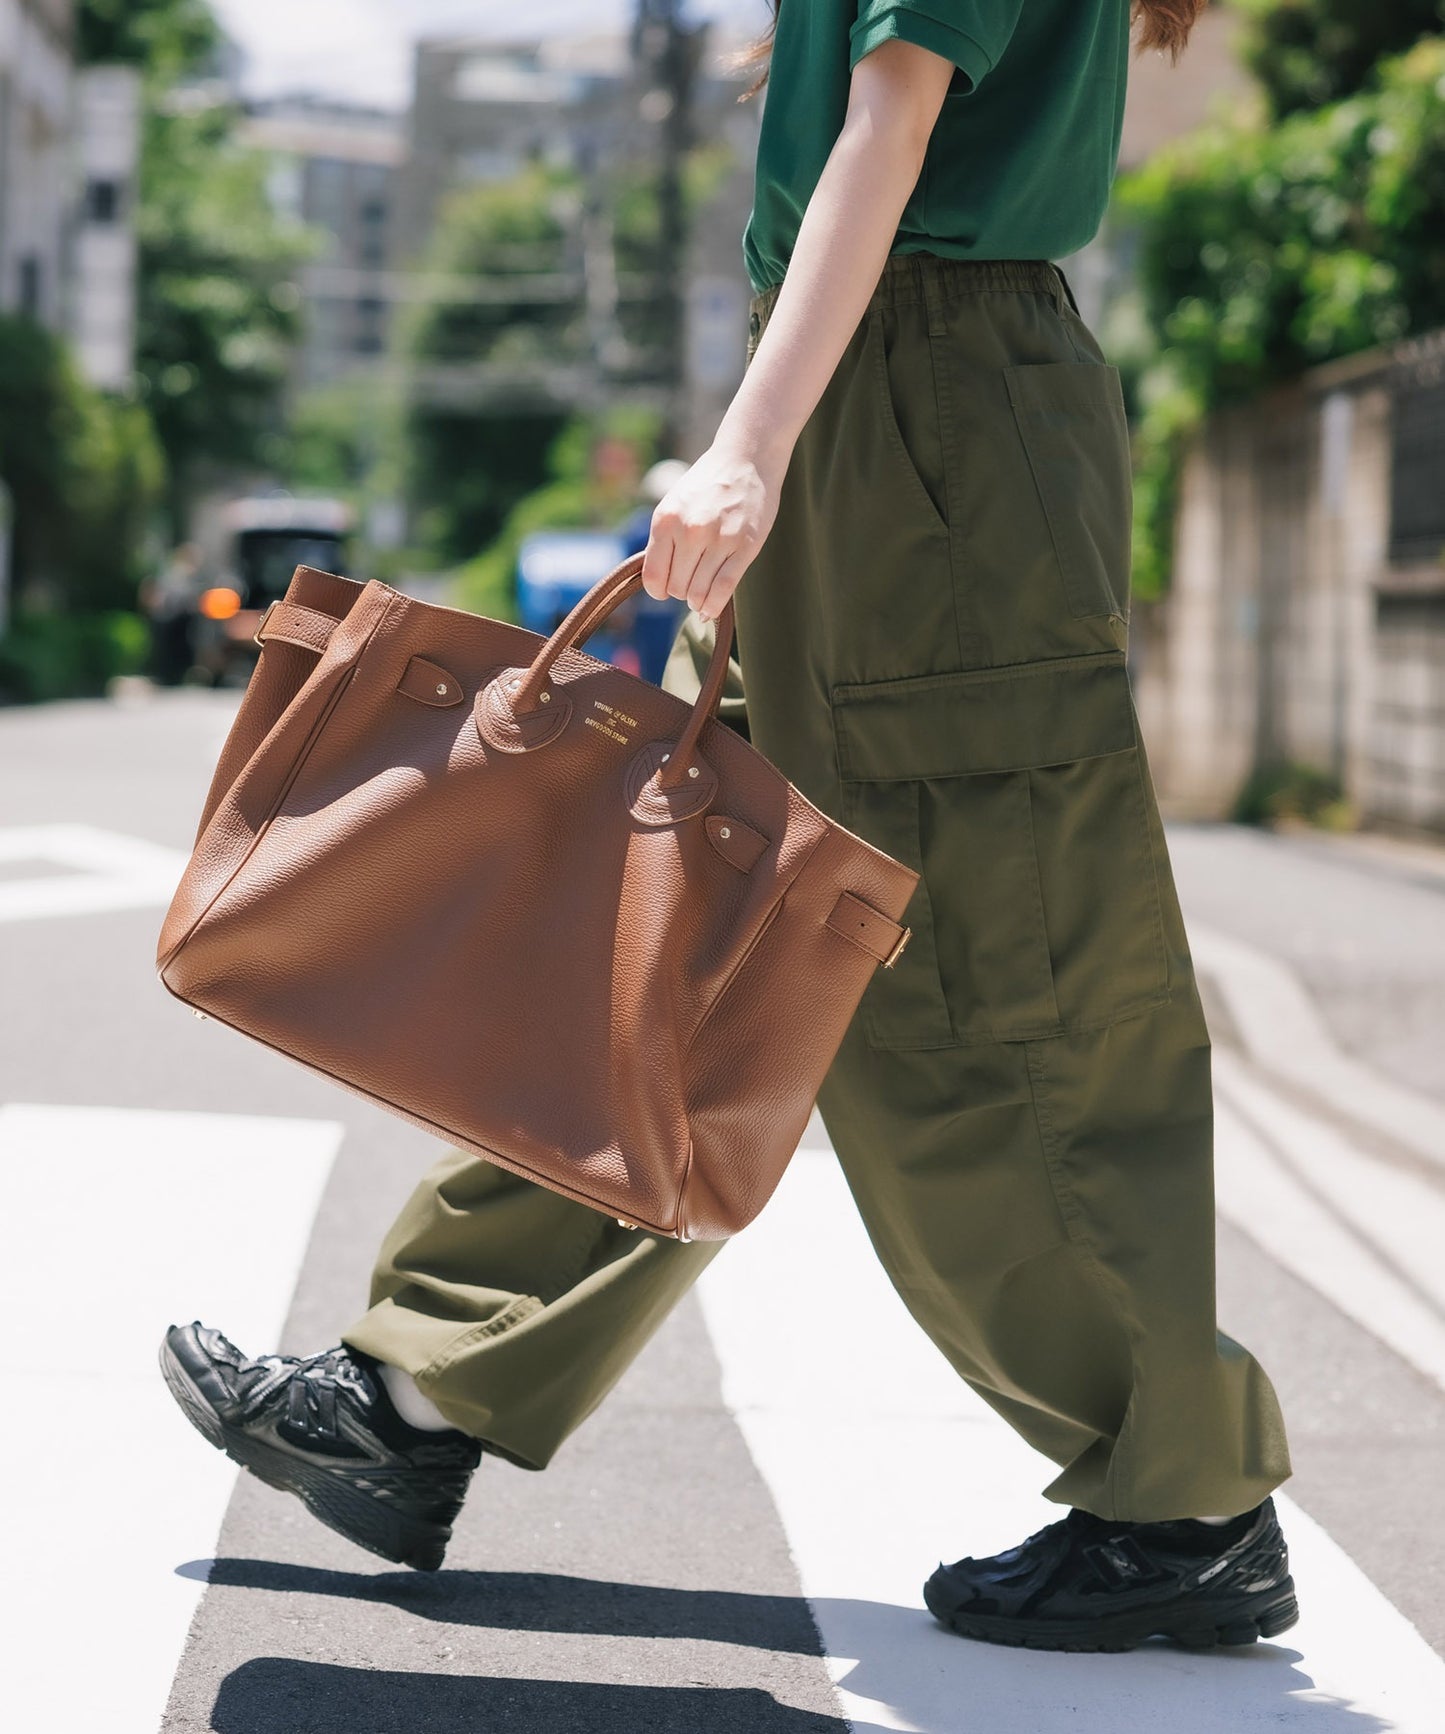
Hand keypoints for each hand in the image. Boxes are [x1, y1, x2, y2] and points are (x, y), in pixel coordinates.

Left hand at [639, 441, 783, 621]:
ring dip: (698, 601)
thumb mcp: (674, 503)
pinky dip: (714, 606)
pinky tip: (711, 609)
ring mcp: (718, 539)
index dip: (658, 591)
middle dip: (682, 593)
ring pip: (699, 592)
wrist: (746, 459)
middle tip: (690, 586)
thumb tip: (657, 582)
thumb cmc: (708, 484)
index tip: (666, 591)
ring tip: (701, 596)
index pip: (654, 577)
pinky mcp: (744, 546)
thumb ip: (664, 538)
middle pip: (677, 587)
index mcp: (666, 519)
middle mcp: (689, 530)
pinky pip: (723, 589)